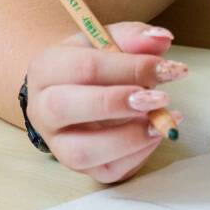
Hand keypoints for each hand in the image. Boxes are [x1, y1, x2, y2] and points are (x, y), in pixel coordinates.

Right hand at [23, 21, 187, 183]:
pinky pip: (105, 171)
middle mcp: (42, 108)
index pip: (84, 67)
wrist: (68, 91)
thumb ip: (133, 38)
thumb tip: (163, 39)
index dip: (130, 68)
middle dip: (118, 103)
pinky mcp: (78, 168)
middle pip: (67, 108)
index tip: (167, 69)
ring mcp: (57, 143)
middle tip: (160, 98)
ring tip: (159, 123)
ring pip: (81, 152)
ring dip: (127, 139)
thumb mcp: (106, 41)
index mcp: (46, 67)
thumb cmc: (90, 64)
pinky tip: (153, 136)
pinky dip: (135, 157)